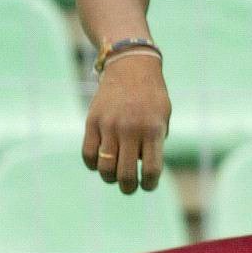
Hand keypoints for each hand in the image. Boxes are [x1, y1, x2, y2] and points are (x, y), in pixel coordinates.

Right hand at [82, 54, 170, 193]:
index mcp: (152, 130)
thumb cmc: (151, 95)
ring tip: (114, 175)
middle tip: (129, 186)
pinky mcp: (92, 121)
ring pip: (105, 168)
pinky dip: (93, 164)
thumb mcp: (163, 117)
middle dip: (128, 187)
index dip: (149, 184)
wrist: (130, 65)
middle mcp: (130, 129)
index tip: (147, 185)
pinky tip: (100, 161)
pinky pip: (88, 153)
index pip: (151, 170)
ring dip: (110, 178)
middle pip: (126, 174)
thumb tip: (143, 169)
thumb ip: (155, 143)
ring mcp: (109, 125)